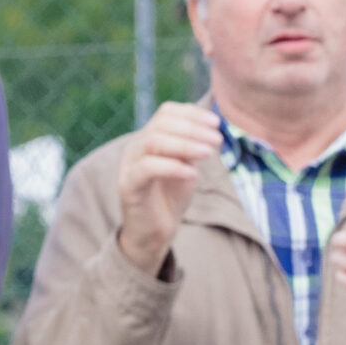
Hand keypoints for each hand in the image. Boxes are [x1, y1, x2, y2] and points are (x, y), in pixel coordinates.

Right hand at [116, 102, 223, 274]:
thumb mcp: (186, 166)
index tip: (216, 123)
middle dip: (193, 129)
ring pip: (153, 141)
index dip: (192, 114)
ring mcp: (129, 165)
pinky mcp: (128, 186)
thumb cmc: (170, 197)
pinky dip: (172, 167)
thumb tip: (212, 128)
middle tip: (217, 139)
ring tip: (209, 153)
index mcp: (149, 138)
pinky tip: (192, 174)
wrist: (154, 232)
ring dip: (185, 145)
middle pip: (161, 124)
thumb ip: (193, 148)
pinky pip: (146, 168)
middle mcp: (136, 147)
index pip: (166, 112)